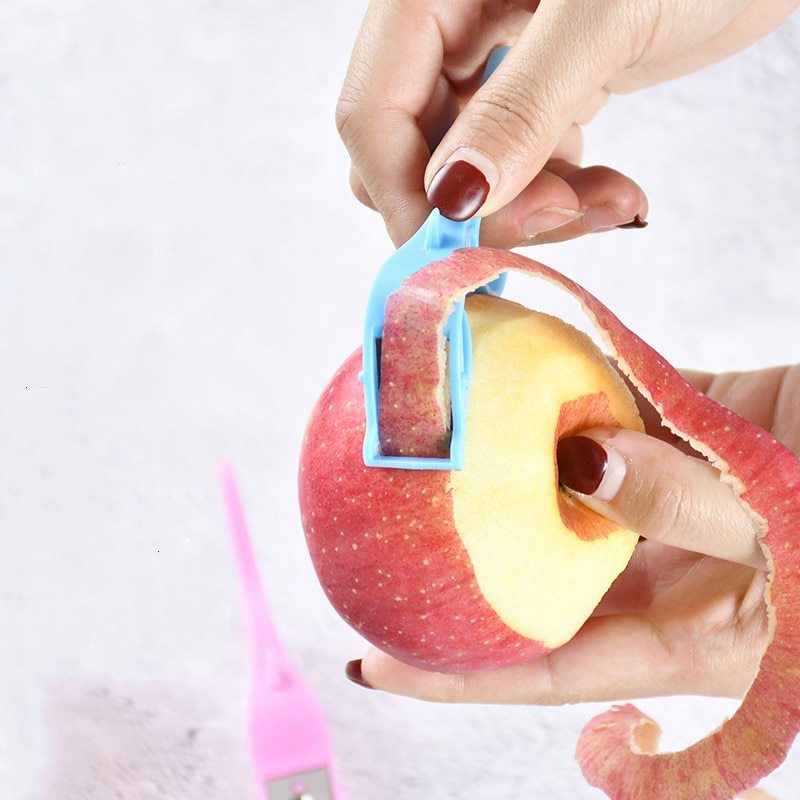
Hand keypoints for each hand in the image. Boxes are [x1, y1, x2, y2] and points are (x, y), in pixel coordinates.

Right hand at [337, 0, 798, 245]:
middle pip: (413, 156)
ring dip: (536, 211)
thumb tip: (454, 198)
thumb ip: (521, 107)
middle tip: (563, 216)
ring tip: (614, 203)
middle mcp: (449, 31)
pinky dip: (564, 197)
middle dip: (481, 208)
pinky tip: (616, 192)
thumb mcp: (602, 15)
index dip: (410, 193)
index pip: (372, 112)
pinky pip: (519, 173)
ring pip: (470, 177)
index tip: (465, 251)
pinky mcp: (537, 97)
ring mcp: (493, 68)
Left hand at [345, 365, 799, 701]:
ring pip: (557, 482)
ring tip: (423, 443)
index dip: (452, 674)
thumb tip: (575, 458)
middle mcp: (651, 566)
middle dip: (456, 562)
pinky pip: (601, 402)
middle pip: (529, 574)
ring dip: (499, 461)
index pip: (538, 667)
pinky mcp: (674, 425)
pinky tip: (507, 359)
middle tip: (376, 539)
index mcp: (676, 635)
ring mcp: (657, 493)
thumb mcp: (785, 529)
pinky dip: (561, 381)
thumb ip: (678, 500)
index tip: (370, 663)